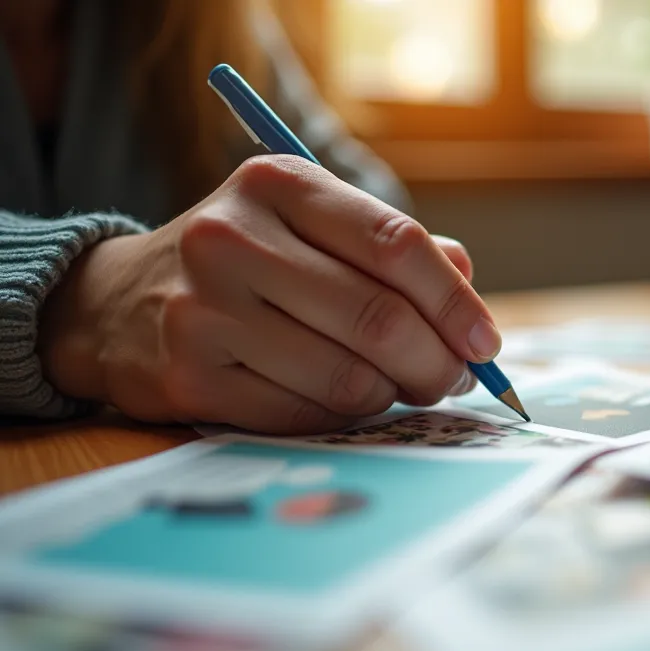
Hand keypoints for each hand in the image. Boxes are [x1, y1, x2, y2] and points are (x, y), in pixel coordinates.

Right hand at [38, 156, 495, 433]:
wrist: (115, 302)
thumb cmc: (245, 262)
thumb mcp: (309, 225)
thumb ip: (391, 248)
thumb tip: (467, 283)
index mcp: (279, 184)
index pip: (396, 243)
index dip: (454, 301)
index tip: (485, 342)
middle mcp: (234, 239)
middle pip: (379, 318)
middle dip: (438, 362)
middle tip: (453, 379)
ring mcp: (205, 310)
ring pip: (348, 376)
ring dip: (394, 394)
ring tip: (400, 388)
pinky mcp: (188, 378)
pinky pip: (305, 415)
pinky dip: (345, 417)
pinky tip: (347, 402)